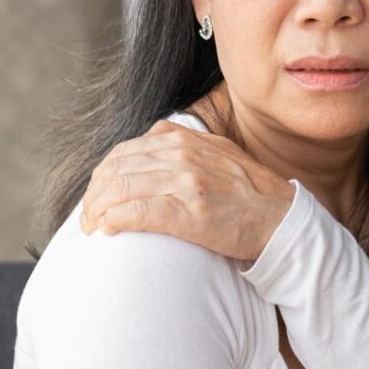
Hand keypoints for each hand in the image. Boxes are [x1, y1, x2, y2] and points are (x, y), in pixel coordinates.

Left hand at [79, 119, 295, 262]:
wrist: (282, 219)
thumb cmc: (248, 193)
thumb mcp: (215, 153)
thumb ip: (182, 146)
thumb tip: (149, 143)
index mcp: (183, 139)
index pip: (124, 151)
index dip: (102, 176)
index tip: (96, 197)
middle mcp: (181, 154)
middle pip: (116, 169)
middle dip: (94, 195)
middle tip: (87, 218)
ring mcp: (186, 182)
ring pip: (121, 189)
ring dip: (97, 210)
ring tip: (92, 227)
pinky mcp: (191, 212)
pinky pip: (138, 212)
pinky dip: (115, 220)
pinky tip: (108, 229)